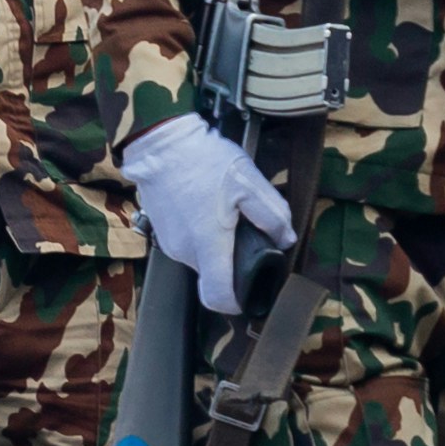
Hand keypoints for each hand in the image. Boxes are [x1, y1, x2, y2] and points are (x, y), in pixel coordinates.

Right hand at [121, 115, 295, 315]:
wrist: (158, 142)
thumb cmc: (202, 161)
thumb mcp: (248, 182)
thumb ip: (272, 215)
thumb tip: (285, 239)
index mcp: (209, 245)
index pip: (219, 298)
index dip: (237, 303)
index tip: (250, 291)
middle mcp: (186, 252)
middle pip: (213, 277)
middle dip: (232, 263)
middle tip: (245, 234)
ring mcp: (169, 243)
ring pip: (200, 259)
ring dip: (215, 247)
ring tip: (225, 215)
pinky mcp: (160, 230)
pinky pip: (187, 244)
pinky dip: (199, 235)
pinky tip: (205, 208)